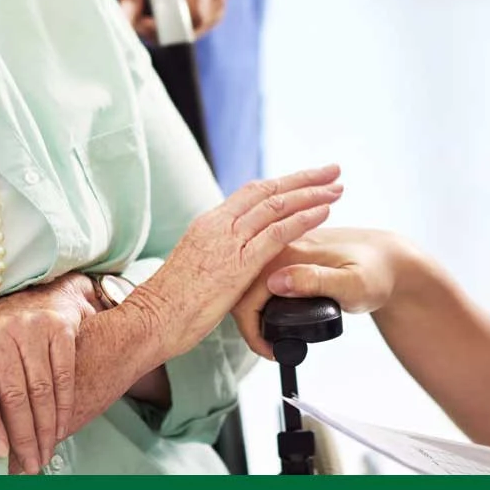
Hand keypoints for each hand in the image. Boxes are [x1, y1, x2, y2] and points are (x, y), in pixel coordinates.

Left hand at [0, 273, 96, 474]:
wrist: (38, 296)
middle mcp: (2, 333)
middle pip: (15, 395)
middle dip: (24, 436)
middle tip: (30, 465)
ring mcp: (34, 329)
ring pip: (42, 389)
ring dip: (46, 428)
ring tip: (45, 454)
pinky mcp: (60, 329)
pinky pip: (64, 375)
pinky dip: (64, 406)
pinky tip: (61, 428)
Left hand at [117, 0, 229, 38]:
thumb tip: (126, 19)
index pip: (192, 20)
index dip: (166, 29)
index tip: (141, 20)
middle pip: (191, 30)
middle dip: (162, 29)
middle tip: (140, 11)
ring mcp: (219, 1)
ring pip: (192, 32)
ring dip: (168, 27)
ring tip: (152, 3)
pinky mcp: (215, 8)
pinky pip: (194, 27)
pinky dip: (175, 24)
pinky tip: (164, 5)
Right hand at [133, 165, 343, 360]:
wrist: (152, 318)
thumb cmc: (170, 304)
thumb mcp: (194, 269)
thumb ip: (214, 256)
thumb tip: (228, 257)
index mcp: (209, 224)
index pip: (251, 193)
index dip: (282, 184)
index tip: (306, 179)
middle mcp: (219, 224)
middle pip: (268, 190)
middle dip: (303, 179)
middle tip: (332, 170)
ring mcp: (227, 241)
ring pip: (276, 205)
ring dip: (311, 194)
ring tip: (337, 188)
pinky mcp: (237, 262)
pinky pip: (276, 233)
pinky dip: (303, 219)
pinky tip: (324, 211)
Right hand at [232, 228, 406, 358]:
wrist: (390, 260)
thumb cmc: (377, 273)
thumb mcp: (352, 283)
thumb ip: (315, 281)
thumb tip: (277, 282)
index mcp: (291, 250)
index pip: (247, 289)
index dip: (250, 326)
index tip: (268, 349)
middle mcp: (283, 245)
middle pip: (241, 285)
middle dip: (246, 321)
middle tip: (266, 348)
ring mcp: (284, 248)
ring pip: (248, 281)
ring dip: (250, 311)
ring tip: (267, 337)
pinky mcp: (289, 255)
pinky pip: (260, 276)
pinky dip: (258, 300)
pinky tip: (270, 317)